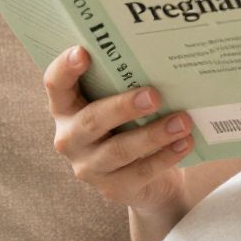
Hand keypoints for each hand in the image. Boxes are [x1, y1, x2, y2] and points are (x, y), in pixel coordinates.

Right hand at [44, 45, 191, 211]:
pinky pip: (140, 172)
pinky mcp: (112, 188)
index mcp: (66, 108)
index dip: (65, 68)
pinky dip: (166, 156)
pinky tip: (185, 142)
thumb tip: (159, 59)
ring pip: (119, 150)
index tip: (83, 51)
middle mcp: (70, 138)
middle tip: (154, 95)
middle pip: (91, 120)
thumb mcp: (123, 105)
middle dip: (123, 107)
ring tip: (182, 121)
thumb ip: (125, 85)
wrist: (148, 179)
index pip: (55, 85)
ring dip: (153, 134)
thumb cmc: (131, 125)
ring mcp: (89, 167)